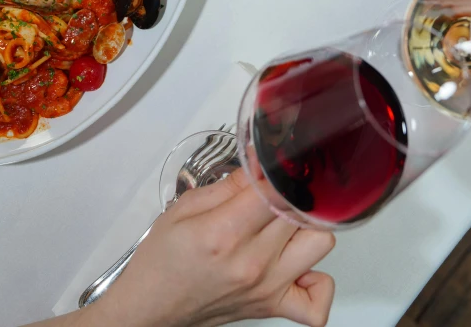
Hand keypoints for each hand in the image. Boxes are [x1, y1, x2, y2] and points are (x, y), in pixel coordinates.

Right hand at [96, 169, 334, 326]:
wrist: (150, 306)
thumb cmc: (162, 259)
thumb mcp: (185, 207)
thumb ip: (230, 184)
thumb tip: (260, 162)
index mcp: (226, 231)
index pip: (277, 190)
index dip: (279, 170)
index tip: (273, 162)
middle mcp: (252, 262)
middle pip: (301, 210)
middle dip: (289, 191)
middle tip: (274, 188)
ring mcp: (267, 287)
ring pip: (320, 243)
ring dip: (307, 227)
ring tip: (283, 222)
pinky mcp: (272, 307)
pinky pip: (318, 303)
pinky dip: (318, 283)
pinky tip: (298, 264)